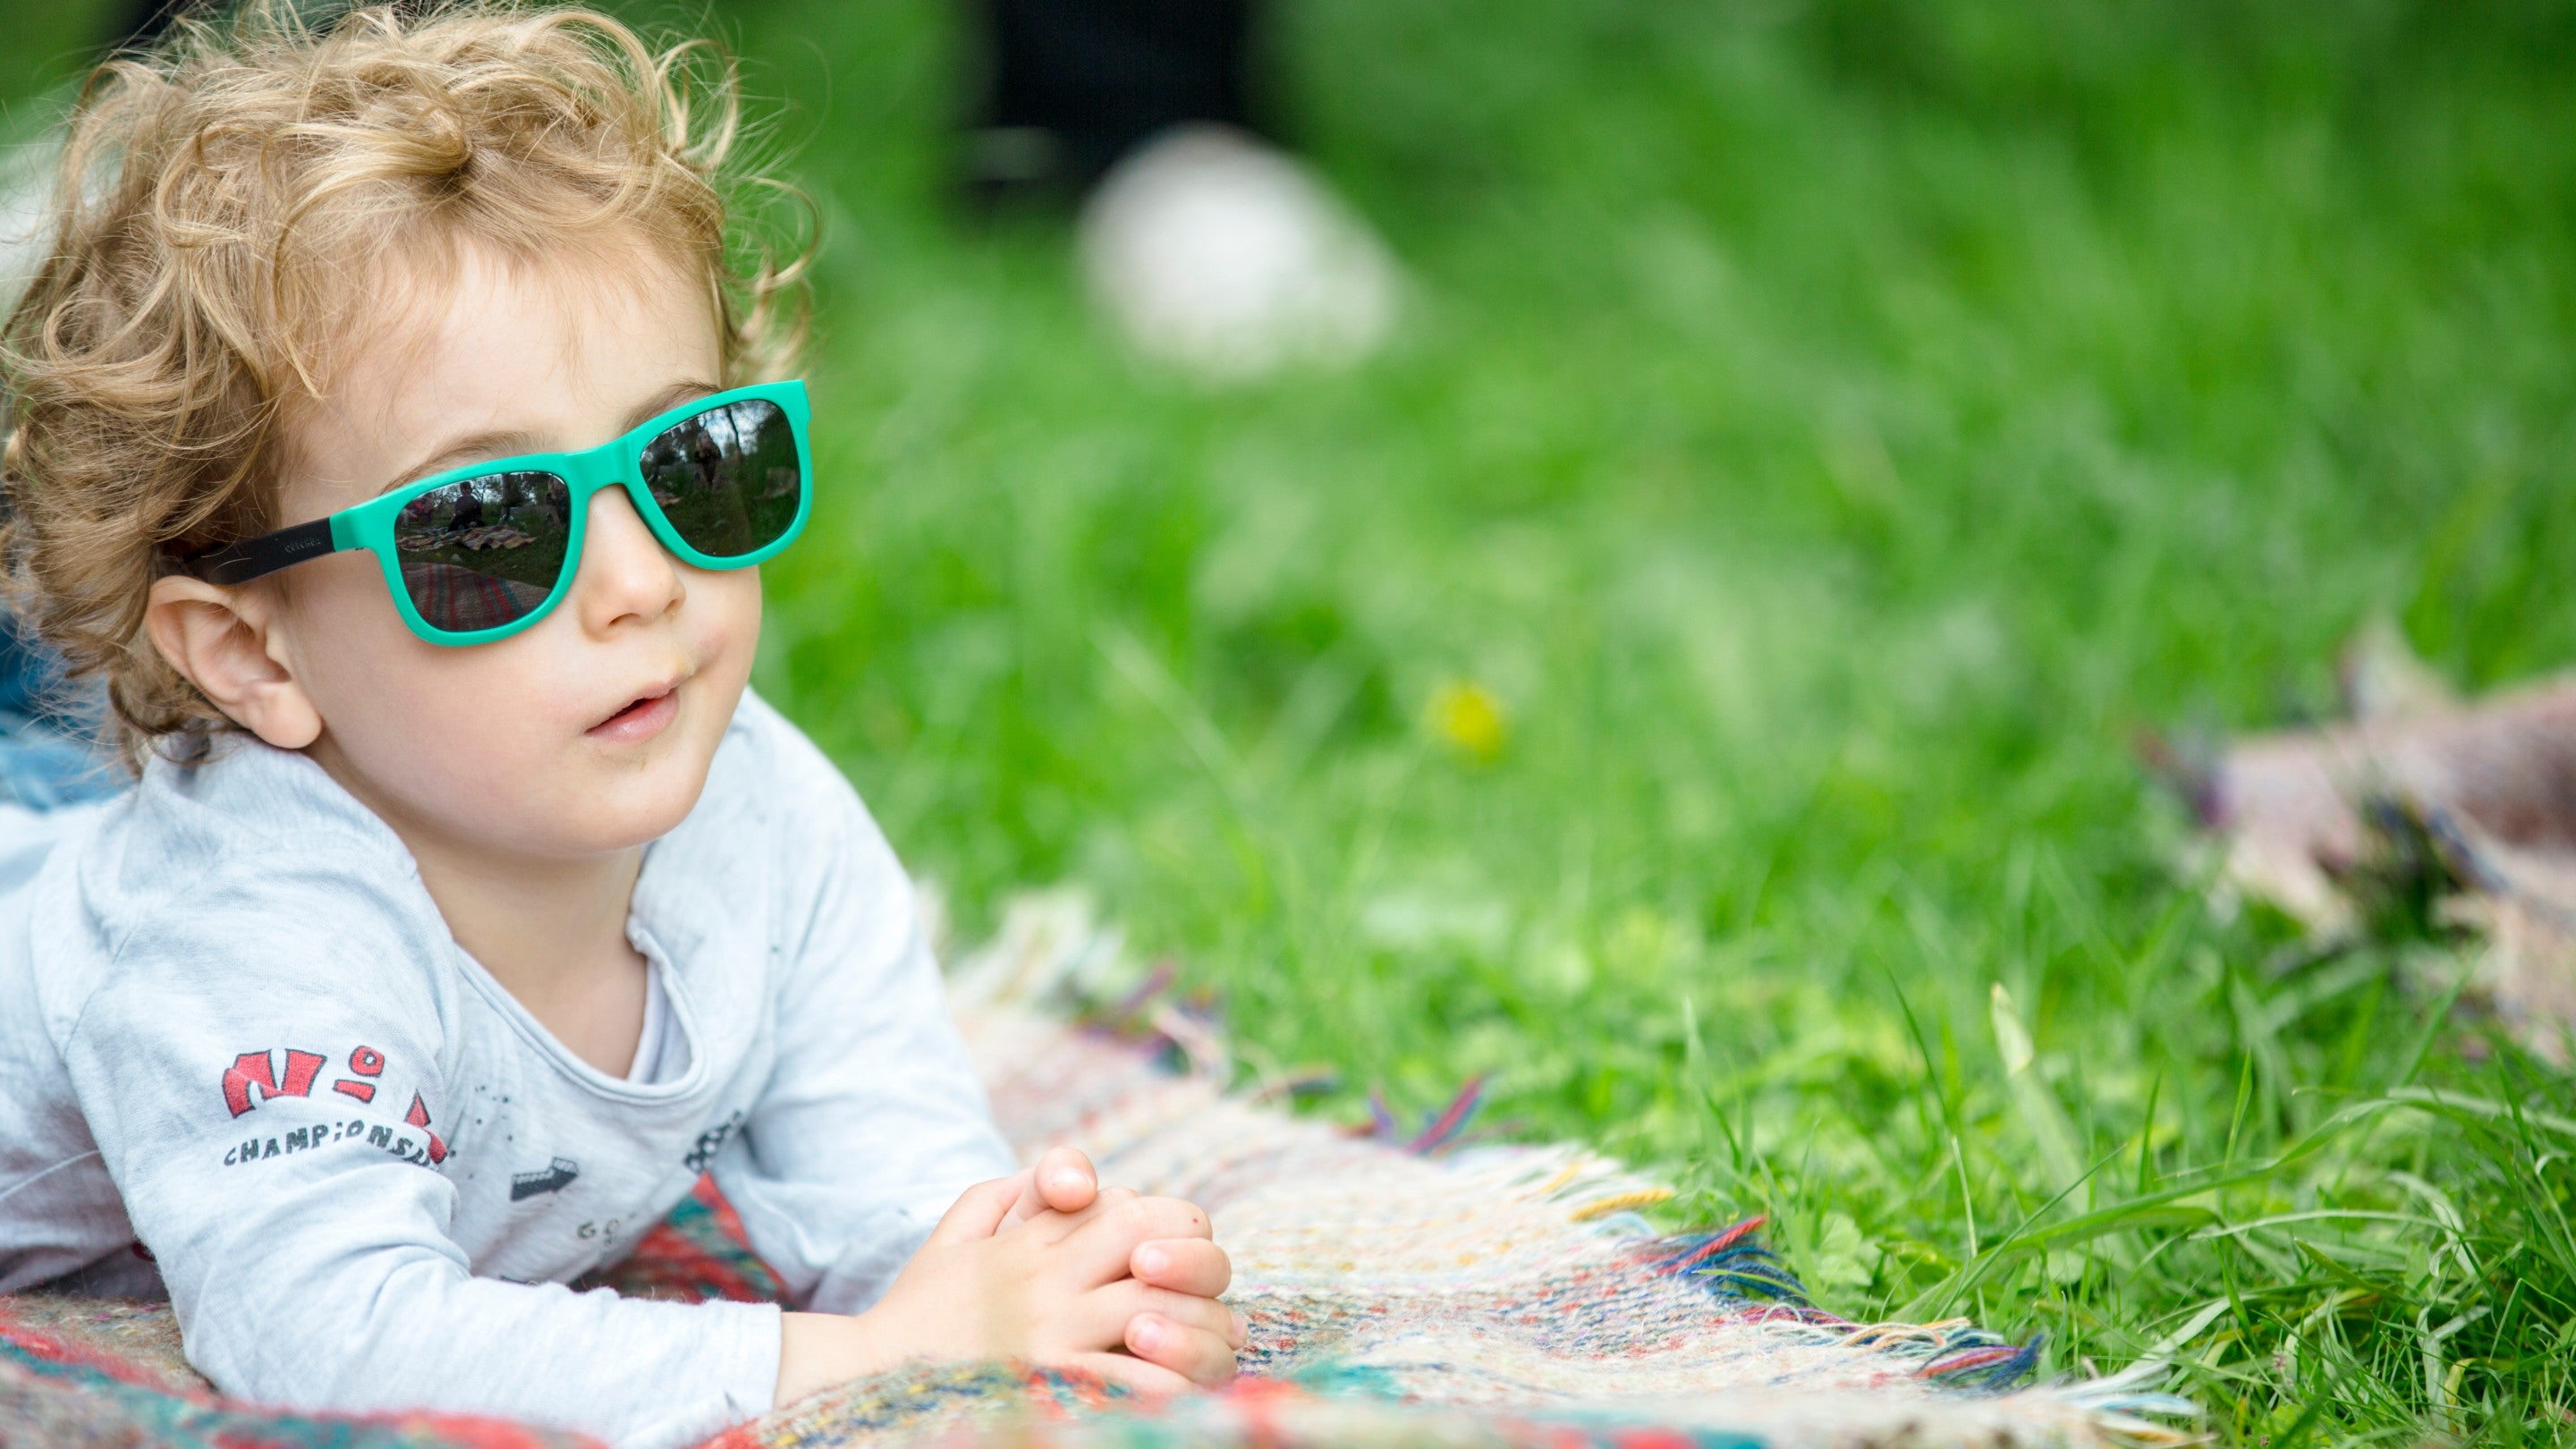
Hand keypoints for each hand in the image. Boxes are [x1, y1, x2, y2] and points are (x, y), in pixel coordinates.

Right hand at [774, 1159, 1239, 1404]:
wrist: (863, 1383)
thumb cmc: (916, 1314)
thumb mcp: (949, 1238)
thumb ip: (999, 1195)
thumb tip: (1059, 1176)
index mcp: (1029, 1242)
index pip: (1125, 1206)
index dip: (1169, 1223)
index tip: (1171, 1258)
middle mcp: (1044, 1281)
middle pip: (1154, 1244)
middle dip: (1200, 1267)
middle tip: (1211, 1302)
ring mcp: (1049, 1334)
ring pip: (1159, 1311)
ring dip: (1200, 1330)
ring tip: (1213, 1348)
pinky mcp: (1052, 1385)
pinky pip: (1134, 1380)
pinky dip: (1173, 1383)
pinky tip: (1185, 1392)